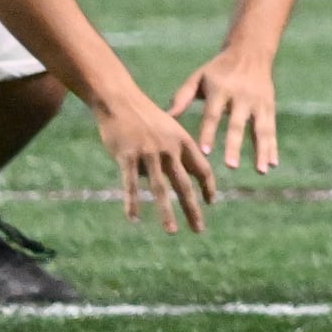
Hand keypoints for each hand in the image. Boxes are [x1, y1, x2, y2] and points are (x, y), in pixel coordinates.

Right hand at [94, 86, 216, 232]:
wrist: (120, 100)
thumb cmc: (145, 117)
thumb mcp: (168, 131)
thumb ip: (172, 155)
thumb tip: (169, 182)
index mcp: (183, 141)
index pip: (202, 169)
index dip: (207, 187)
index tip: (211, 202)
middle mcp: (169, 149)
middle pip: (184, 184)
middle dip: (193, 209)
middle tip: (199, 230)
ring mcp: (148, 153)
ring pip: (160, 188)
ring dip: (166, 212)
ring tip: (172, 231)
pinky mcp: (127, 156)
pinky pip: (130, 184)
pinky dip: (132, 202)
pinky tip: (134, 218)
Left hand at [170, 44, 281, 176]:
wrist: (251, 51)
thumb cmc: (217, 69)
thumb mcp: (198, 78)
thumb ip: (182, 97)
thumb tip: (166, 118)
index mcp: (220, 89)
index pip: (212, 114)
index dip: (208, 133)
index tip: (204, 152)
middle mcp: (241, 96)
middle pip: (237, 124)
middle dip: (234, 146)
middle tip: (231, 166)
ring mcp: (258, 102)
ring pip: (261, 129)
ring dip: (262, 150)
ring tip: (261, 171)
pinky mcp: (269, 106)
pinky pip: (271, 129)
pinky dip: (273, 147)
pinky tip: (273, 164)